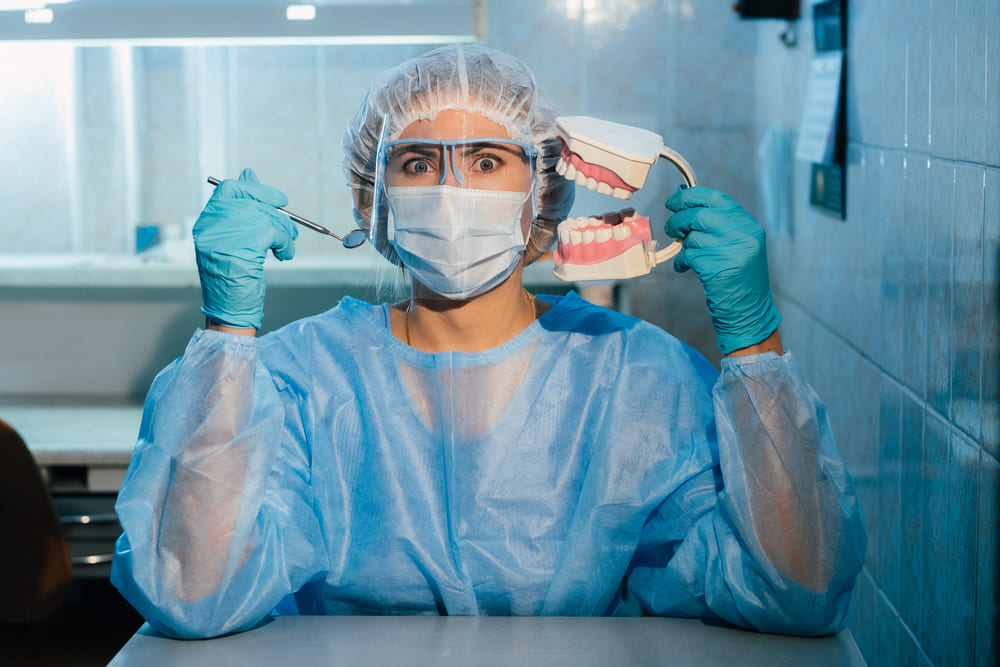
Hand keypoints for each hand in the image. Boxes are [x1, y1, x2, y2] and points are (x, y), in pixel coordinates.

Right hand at [193, 168, 297, 329]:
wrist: (229, 309)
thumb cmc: (233, 276)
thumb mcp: (233, 239)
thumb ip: (241, 209)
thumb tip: (250, 172)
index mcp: (206, 222)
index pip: (229, 189)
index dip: (256, 189)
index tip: (278, 199)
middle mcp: (211, 226)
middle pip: (252, 201)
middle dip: (278, 213)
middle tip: (290, 228)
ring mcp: (224, 238)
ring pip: (266, 216)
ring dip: (285, 232)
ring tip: (286, 247)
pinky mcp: (241, 249)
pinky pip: (274, 232)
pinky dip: (285, 243)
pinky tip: (284, 255)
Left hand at [665, 186, 780, 354]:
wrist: (749, 311)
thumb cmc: (738, 277)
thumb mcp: (737, 244)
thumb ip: (718, 224)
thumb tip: (683, 200)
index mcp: (748, 225)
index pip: (715, 198)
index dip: (690, 196)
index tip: (674, 200)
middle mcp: (743, 234)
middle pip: (699, 215)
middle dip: (679, 220)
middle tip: (671, 228)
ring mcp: (731, 251)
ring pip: (692, 237)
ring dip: (682, 246)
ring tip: (686, 255)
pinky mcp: (716, 268)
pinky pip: (688, 256)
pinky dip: (682, 261)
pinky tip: (685, 268)